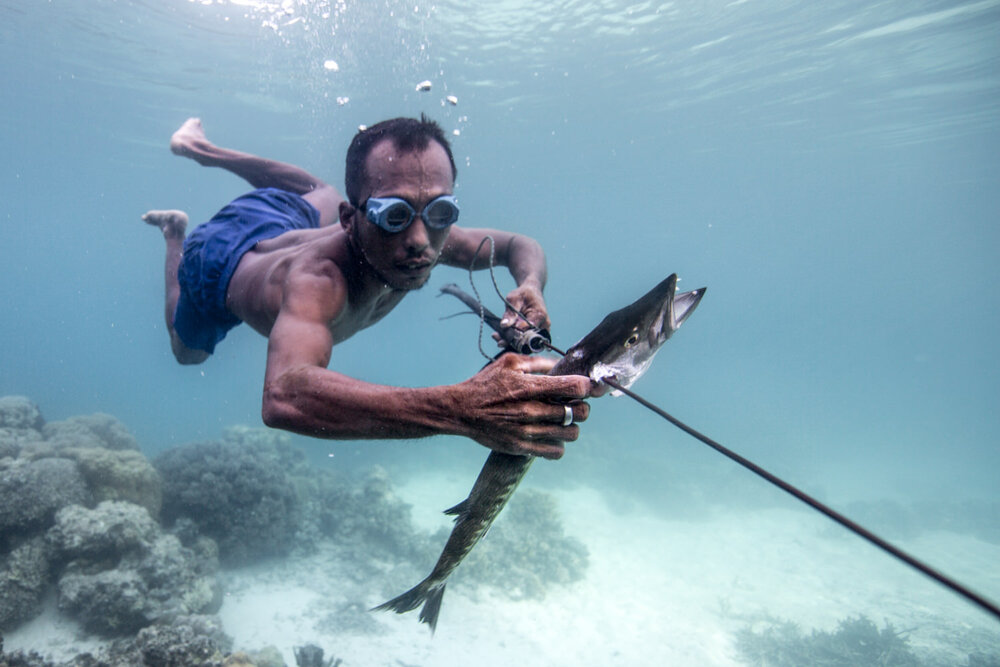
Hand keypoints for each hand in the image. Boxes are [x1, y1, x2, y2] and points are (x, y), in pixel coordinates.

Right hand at [454, 353, 590, 458]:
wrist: (460, 410)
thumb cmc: (485, 384)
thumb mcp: (509, 362)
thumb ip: (537, 362)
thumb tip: (560, 362)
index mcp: (530, 387)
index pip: (574, 387)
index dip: (586, 386)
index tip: (583, 386)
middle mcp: (531, 410)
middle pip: (578, 412)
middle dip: (582, 406)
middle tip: (575, 404)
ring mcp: (527, 431)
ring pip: (571, 433)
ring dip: (572, 425)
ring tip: (562, 420)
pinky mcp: (521, 447)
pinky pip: (555, 451)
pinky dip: (559, 443)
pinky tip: (551, 435)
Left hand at [493, 283, 550, 348]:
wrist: (530, 294)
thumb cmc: (523, 294)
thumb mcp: (514, 299)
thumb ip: (510, 313)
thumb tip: (504, 326)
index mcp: (540, 315)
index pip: (529, 329)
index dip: (516, 333)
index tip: (504, 330)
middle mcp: (543, 326)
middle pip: (528, 339)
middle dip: (511, 341)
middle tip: (496, 337)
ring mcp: (539, 332)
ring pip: (525, 343)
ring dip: (510, 342)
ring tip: (496, 336)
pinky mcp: (534, 335)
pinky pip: (523, 341)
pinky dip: (512, 341)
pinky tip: (500, 337)